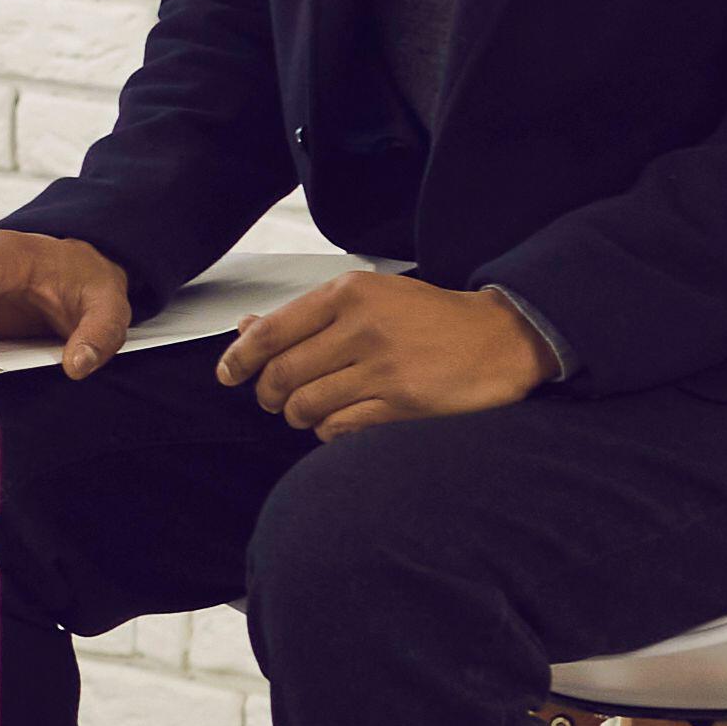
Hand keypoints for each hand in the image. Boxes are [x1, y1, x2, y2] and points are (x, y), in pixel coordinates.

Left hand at [215, 270, 545, 438]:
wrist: (498, 338)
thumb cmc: (427, 318)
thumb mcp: (368, 297)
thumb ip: (306, 315)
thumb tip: (246, 328)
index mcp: (347, 294)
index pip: (271, 331)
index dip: (239, 358)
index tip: (228, 375)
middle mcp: (361, 327)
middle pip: (282, 374)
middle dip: (269, 394)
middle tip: (275, 400)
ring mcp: (382, 367)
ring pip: (306, 404)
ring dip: (297, 416)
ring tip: (308, 411)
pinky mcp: (402, 402)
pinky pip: (338, 426)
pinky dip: (327, 431)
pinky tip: (337, 422)